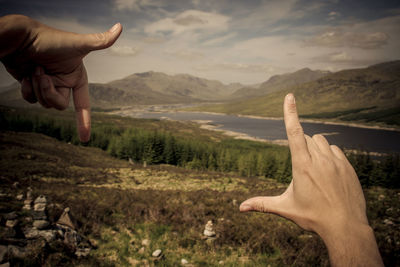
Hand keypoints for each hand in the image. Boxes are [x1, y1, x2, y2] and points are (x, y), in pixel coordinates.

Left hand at [0, 15, 121, 141]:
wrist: (20, 36)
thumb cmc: (50, 39)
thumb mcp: (77, 44)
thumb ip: (100, 41)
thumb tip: (120, 26)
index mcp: (77, 78)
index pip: (83, 104)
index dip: (85, 122)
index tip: (85, 140)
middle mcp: (63, 82)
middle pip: (58, 105)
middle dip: (49, 92)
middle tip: (41, 73)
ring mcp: (47, 84)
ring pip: (44, 103)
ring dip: (37, 87)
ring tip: (34, 69)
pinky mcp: (32, 84)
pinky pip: (31, 99)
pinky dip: (27, 89)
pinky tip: (25, 75)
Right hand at [240, 94, 382, 265]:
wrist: (346, 227)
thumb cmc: (313, 217)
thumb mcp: (285, 208)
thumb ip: (262, 204)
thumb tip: (240, 208)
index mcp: (302, 166)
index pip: (294, 132)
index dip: (290, 112)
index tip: (289, 96)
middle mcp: (320, 159)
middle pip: (308, 138)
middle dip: (302, 145)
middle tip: (302, 168)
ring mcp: (336, 161)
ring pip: (322, 141)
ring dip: (315, 147)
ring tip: (314, 169)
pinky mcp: (348, 166)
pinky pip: (336, 150)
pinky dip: (329, 155)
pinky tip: (328, 171)